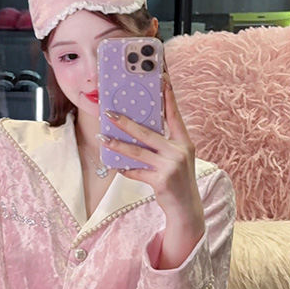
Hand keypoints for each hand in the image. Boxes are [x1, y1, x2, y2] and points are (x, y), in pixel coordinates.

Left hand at [98, 74, 204, 232]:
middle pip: (148, 133)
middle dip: (126, 122)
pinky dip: (125, 169)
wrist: (186, 208)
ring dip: (117, 145)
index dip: (168, 98)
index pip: (175, 116)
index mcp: (184, 143)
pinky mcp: (161, 181)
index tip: (162, 80)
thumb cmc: (179, 181)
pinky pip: (137, 172)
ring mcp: (170, 166)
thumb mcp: (178, 159)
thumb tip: (139, 132)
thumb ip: (164, 145)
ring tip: (103, 138)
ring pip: (137, 152)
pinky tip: (116, 166)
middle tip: (110, 113)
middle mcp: (179, 152)